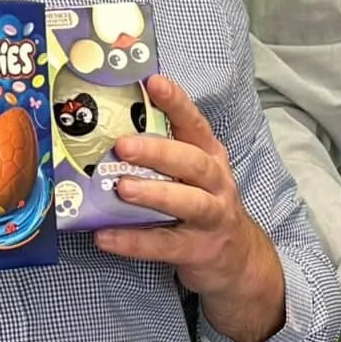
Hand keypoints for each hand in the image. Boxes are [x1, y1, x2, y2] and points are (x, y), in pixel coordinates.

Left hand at [93, 75, 286, 341]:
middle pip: (192, 162)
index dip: (176, 103)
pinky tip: (105, 237)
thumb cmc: (202, 206)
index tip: (153, 82)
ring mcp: (212, 217)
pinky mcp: (199, 249)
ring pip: (188, 202)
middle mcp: (216, 183)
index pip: (194, 124)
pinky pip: (165, 245)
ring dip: (154, 193)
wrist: (237, 259)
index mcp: (210, 157)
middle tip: (123, 146)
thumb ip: (162, 156)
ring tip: (121, 188)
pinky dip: (134, 241)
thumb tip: (103, 134)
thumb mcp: (191, 176)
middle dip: (159, 152)